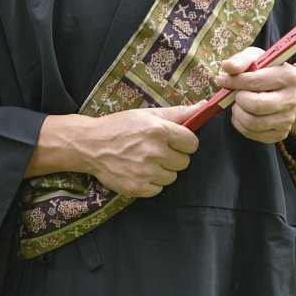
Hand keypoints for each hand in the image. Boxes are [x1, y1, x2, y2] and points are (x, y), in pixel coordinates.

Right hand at [25, 104, 199, 198]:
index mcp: (159, 130)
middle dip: (174, 156)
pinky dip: (152, 182)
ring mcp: (146, 172)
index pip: (192, 143)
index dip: (185, 142)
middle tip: (157, 149)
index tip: (176, 140)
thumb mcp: (148, 114)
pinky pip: (159, 189)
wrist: (90, 144)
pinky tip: (139, 171)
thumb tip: (205, 106)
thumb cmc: (121, 126)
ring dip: (163, 170)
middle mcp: (154, 152)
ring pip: (172, 177)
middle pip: (184, 162)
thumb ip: (178, 112)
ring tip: (146, 160)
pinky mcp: (138, 188)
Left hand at [217, 48, 295, 143]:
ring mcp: (288, 119)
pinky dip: (240, 125)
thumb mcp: (255, 58)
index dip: (234, 81)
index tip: (223, 80)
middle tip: (235, 94)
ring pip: (253, 122)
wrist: (284, 89)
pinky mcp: (281, 134)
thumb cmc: (266, 70)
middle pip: (256, 105)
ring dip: (237, 113)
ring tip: (238, 104)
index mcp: (288, 77)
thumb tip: (226, 66)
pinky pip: (252, 134)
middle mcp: (291, 100)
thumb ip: (240, 60)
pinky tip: (242, 113)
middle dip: (238, 99)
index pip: (255, 82)